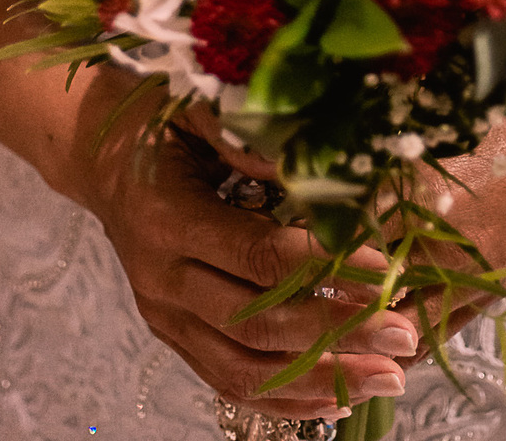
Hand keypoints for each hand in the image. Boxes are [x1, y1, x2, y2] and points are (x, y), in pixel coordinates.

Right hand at [68, 69, 418, 419]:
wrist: (99, 157)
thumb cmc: (159, 121)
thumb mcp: (199, 107)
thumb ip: (248, 135)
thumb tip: (321, 166)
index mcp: (168, 220)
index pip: (258, 256)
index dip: (325, 267)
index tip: (386, 270)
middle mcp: (162, 280)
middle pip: (258, 324)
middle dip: (338, 333)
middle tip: (406, 333)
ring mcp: (165, 316)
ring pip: (245, 370)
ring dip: (321, 379)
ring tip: (389, 376)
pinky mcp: (173, 336)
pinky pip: (228, 382)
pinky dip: (286, 398)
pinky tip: (338, 398)